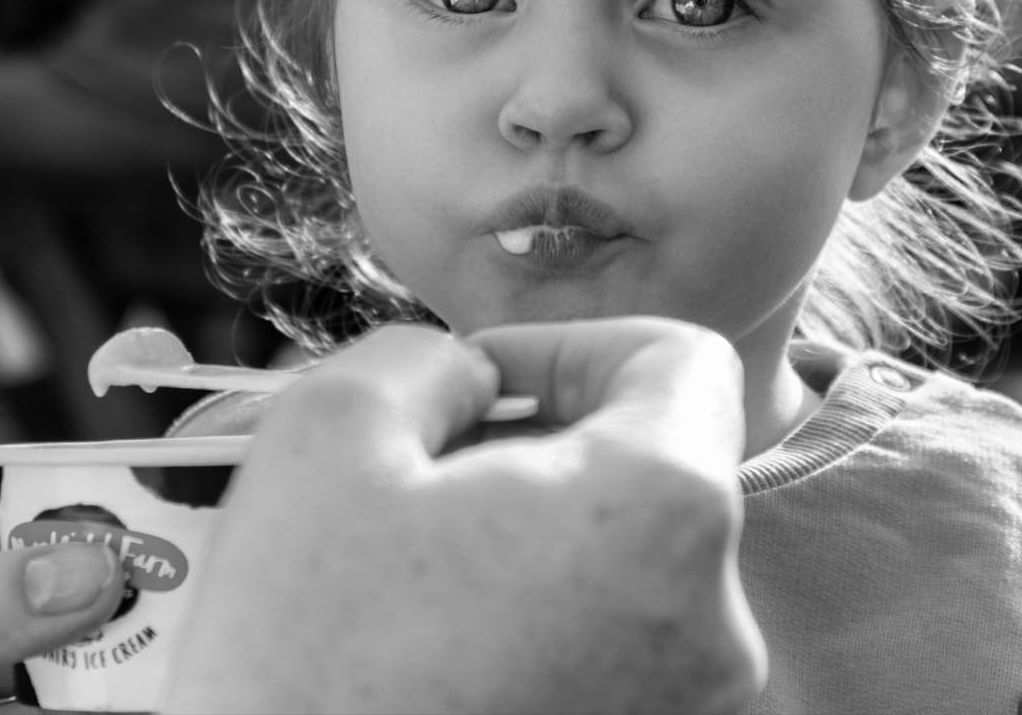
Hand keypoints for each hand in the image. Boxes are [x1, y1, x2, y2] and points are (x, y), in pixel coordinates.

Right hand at [164, 319, 765, 713]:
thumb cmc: (307, 663)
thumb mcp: (326, 432)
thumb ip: (421, 357)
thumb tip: (467, 380)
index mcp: (661, 512)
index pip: (682, 359)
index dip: (567, 344)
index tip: (477, 384)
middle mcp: (714, 623)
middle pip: (649, 469)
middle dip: (532, 448)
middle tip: (413, 477)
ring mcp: (689, 712)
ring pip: (619, 566)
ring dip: (523, 541)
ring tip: (405, 574)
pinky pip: (608, 651)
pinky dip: (532, 625)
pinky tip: (430, 650)